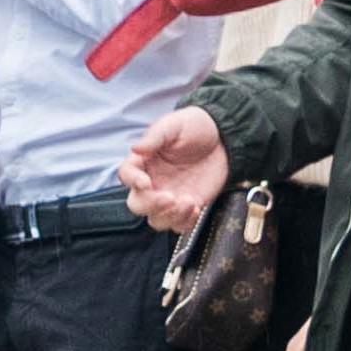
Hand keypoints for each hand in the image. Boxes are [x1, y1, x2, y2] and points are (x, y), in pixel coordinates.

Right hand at [118, 108, 230, 235]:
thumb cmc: (194, 126)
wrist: (223, 137)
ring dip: (170, 216)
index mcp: (144, 161)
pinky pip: (179, 225)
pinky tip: (196, 206)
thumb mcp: (173, 125)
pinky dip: (186, 222)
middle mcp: (153, 182)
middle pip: (137, 205)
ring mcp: (169, 196)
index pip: (127, 175)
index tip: (146, 182)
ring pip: (157, 220)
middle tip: (169, 197)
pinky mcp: (187, 206)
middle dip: (151, 205)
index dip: (133, 181)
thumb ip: (154, 137)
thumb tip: (136, 148)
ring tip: (188, 202)